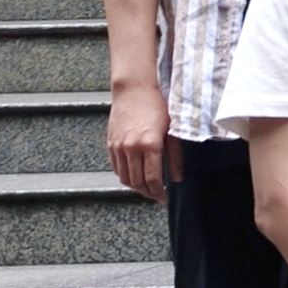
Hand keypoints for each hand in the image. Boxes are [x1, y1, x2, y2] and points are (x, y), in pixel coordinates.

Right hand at [106, 82, 172, 201]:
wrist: (135, 89)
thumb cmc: (158, 106)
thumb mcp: (173, 131)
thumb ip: (175, 156)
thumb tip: (176, 178)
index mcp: (150, 145)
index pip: (153, 179)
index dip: (159, 193)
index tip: (165, 199)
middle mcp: (131, 148)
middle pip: (137, 182)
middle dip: (148, 193)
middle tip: (157, 196)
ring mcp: (118, 146)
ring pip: (124, 177)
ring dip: (136, 187)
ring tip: (147, 189)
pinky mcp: (110, 143)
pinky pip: (116, 167)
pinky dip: (125, 176)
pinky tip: (135, 176)